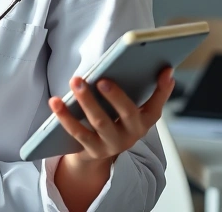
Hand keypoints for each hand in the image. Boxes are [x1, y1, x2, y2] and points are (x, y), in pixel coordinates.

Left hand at [50, 67, 174, 163]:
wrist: (97, 152)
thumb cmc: (114, 120)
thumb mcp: (129, 109)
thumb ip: (140, 89)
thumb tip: (163, 69)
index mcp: (144, 121)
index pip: (157, 104)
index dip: (163, 89)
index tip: (166, 71)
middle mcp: (132, 134)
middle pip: (127, 113)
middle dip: (116, 95)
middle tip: (102, 79)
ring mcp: (112, 144)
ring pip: (100, 121)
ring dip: (87, 100)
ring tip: (76, 81)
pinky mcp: (92, 150)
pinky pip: (77, 132)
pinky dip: (65, 116)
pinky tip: (55, 101)